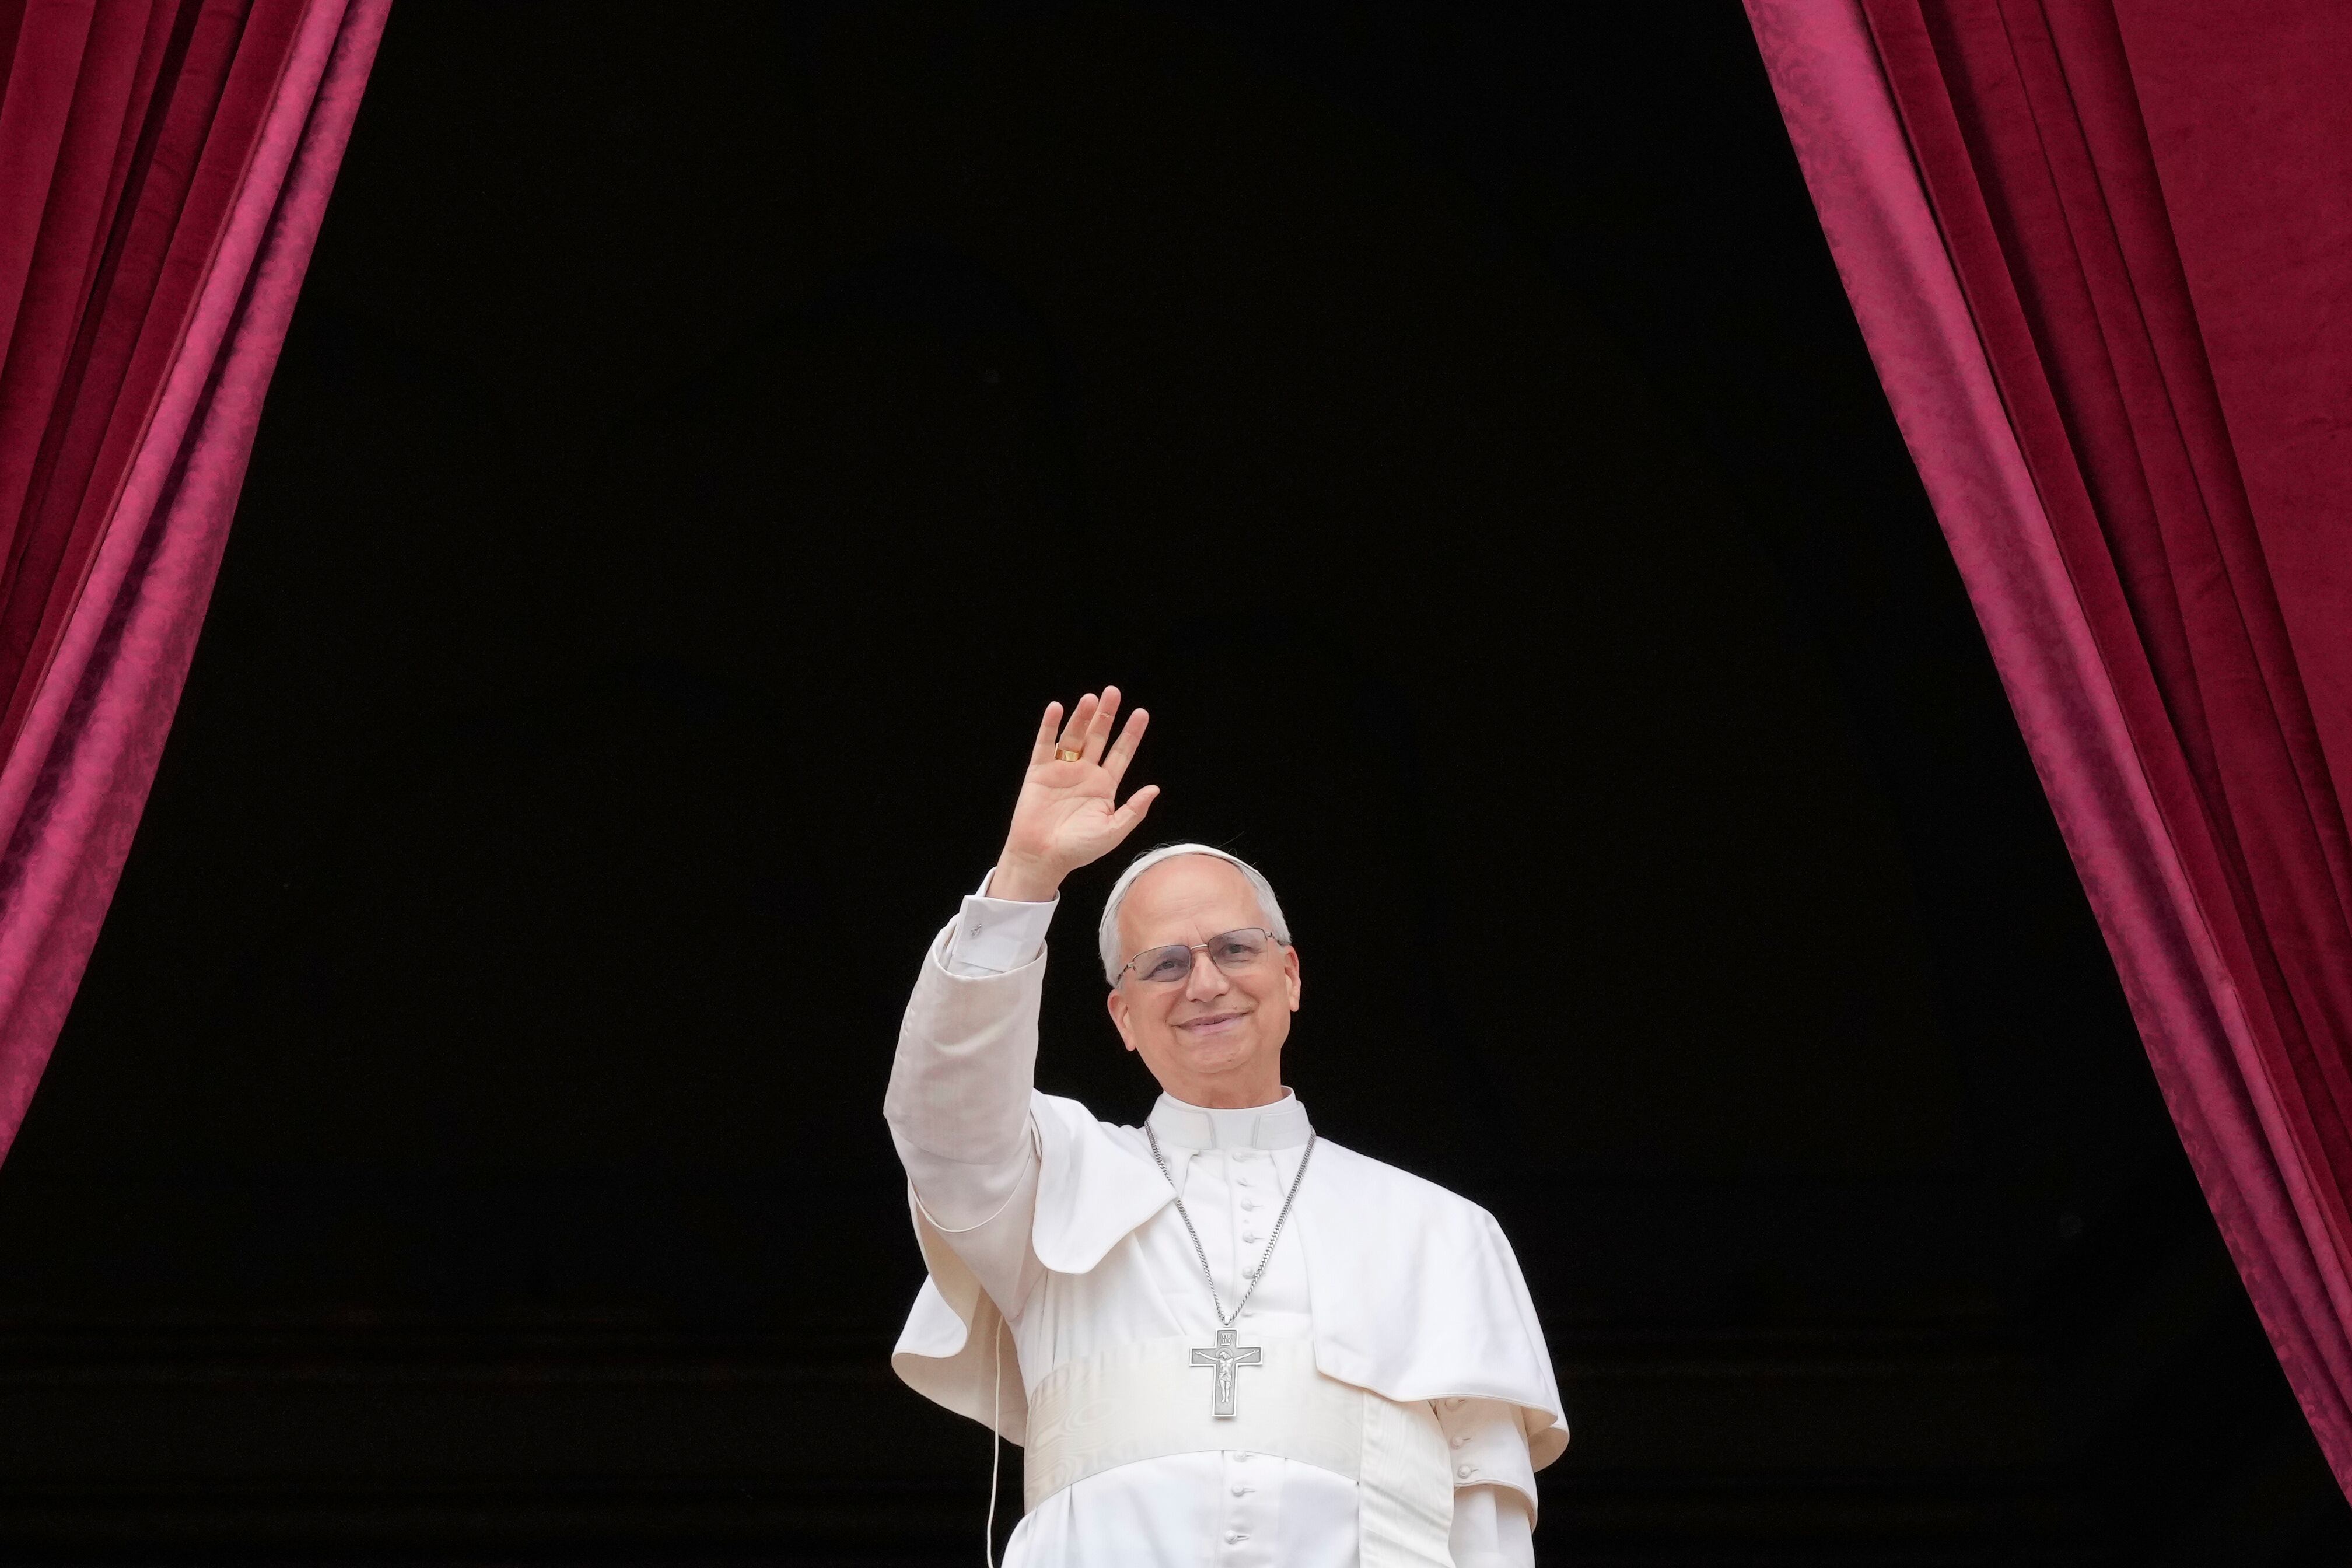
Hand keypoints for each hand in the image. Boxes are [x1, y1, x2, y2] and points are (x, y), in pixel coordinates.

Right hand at [990, 687, 1159, 901]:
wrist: (1042, 857)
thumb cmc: (1078, 849)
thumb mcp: (1113, 832)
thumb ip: (1133, 810)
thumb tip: (1155, 789)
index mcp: (1104, 785)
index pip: (1122, 753)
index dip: (1131, 733)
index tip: (1141, 713)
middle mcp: (1084, 773)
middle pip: (1098, 737)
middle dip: (1106, 716)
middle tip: (1113, 692)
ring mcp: (1062, 770)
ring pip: (1074, 736)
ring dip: (1082, 717)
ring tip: (1091, 699)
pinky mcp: (1039, 771)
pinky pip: (1045, 744)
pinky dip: (1050, 726)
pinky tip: (1057, 708)